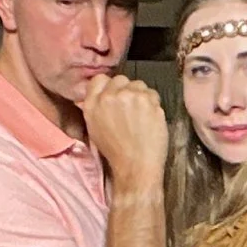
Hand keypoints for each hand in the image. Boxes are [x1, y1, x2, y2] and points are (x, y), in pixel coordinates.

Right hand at [78, 74, 167, 192]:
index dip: (109, 86)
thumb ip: (96, 107)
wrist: (136, 166)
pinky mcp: (149, 100)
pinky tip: (150, 119)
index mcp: (92, 104)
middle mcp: (110, 96)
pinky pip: (153, 93)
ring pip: (139, 84)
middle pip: (121, 79)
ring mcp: (131, 96)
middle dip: (126, 90)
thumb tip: (101, 94)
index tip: (116, 96)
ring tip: (142, 115)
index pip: (99, 79)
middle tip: (131, 108)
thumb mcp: (94, 128)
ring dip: (141, 96)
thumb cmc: (115, 152)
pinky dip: (153, 104)